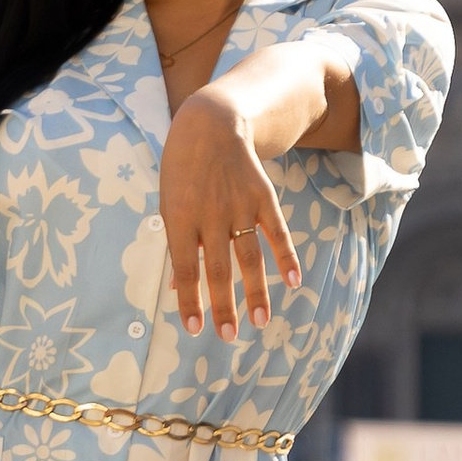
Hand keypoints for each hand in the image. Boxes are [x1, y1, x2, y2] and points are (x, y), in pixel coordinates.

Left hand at [160, 92, 300, 338]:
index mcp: (180, 218)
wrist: (211, 124)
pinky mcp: (263, 198)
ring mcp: (239, 207)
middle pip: (220, 270)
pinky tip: (293, 282)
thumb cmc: (183, 169)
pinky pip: (277, 233)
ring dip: (255, 293)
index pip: (186, 269)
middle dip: (224, 307)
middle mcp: (211, 216)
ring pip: (250, 259)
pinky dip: (286, 258)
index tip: (195, 328)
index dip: (189, 300)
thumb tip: (179, 284)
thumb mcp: (169, 202)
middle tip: (228, 336)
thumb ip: (178, 242)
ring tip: (260, 322)